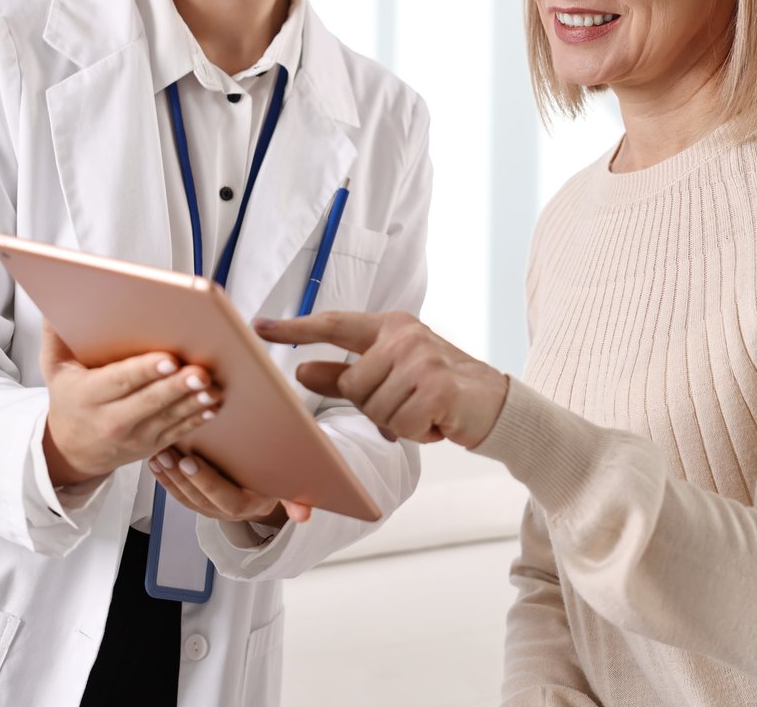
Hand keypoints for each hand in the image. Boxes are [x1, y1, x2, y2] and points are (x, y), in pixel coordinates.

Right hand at [38, 320, 220, 486]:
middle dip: (176, 386)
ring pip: (169, 418)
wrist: (71, 450)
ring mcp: (134, 436)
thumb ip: (56, 337)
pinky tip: (213, 404)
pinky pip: (178, 432)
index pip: (119, 381)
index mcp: (88, 396)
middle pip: (149, 401)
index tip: (168, 357)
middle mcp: (111, 419)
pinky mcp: (152, 445)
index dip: (145, 370)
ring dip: (193, 403)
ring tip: (212, 387)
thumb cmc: (69, 400)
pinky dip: (198, 418)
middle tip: (199, 371)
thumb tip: (54, 306)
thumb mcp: (54, 369)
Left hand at [149, 450, 312, 527]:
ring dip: (168, 477)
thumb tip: (304, 515)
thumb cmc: (279, 478)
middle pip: (198, 497)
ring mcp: (210, 509)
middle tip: (166, 453)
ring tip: (157, 454)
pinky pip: (178, 495)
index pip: (223, 497)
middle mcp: (226, 512)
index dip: (204, 480)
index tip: (189, 460)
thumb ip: (297, 499)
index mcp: (249, 506)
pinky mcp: (199, 503)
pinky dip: (165, 480)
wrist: (269, 488)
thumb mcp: (292, 486)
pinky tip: (155, 463)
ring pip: (184, 496)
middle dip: (179, 475)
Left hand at [257, 311, 509, 448]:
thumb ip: (345, 373)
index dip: (295, 328)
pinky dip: (417, 432)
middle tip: (407, 405)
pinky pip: (401, 423)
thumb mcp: (392, 375)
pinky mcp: (436, 386)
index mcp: (391, 326)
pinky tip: (436, 421)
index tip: (259, 327)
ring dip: (399, 422)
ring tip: (425, 412)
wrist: (497, 405)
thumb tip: (301, 370)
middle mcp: (405, 336)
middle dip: (374, 406)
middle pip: (353, 385)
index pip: (334, 325)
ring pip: (376, 408)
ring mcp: (422, 358)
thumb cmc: (440, 389)